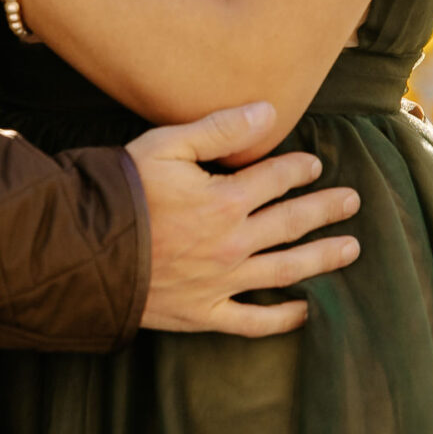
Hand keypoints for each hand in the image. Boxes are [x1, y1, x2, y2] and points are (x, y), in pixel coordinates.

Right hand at [129, 103, 359, 335]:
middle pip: (292, 223)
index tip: (315, 165)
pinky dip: (281, 319)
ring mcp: (220, 282)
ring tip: (350, 249)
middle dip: (326, 210)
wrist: (80, 251)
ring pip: (285, 270)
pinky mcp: (202, 313)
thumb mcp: (165, 146)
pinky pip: (252, 321)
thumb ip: (219, 129)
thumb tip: (269, 112)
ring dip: (322, 258)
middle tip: (352, 202)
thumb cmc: (120, 191)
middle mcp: (232, 243)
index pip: (276, 179)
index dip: (300, 169)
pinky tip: (304, 311)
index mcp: (225, 200)